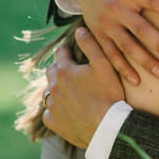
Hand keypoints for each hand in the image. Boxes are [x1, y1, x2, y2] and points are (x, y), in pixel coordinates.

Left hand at [42, 28, 125, 149]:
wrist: (108, 128)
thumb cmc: (109, 95)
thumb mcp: (104, 65)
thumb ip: (91, 45)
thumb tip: (80, 30)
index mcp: (64, 71)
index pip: (61, 53)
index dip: (66, 49)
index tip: (70, 49)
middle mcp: (53, 87)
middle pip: (52, 72)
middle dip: (59, 69)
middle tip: (70, 71)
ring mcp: (52, 106)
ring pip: (50, 93)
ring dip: (57, 90)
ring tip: (70, 92)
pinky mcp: (53, 122)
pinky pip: (50, 113)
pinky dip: (56, 111)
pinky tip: (66, 111)